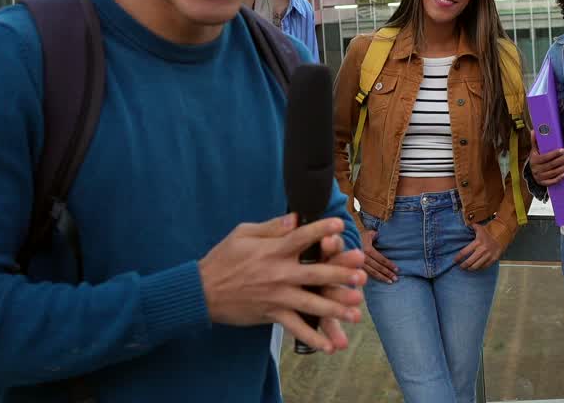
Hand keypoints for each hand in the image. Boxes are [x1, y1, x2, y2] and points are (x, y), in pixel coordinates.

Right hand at [198, 214, 366, 353]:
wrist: (201, 292)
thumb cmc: (223, 258)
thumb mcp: (243, 233)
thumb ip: (272, 226)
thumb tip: (295, 217)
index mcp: (273, 250)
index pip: (302, 237)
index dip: (321, 230)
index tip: (340, 225)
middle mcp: (278, 273)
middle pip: (315, 273)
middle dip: (340, 274)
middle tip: (361, 275)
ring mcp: (277, 296)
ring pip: (311, 303)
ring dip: (335, 307)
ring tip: (356, 310)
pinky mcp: (272, 314)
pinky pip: (295, 328)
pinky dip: (313, 337)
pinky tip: (330, 346)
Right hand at [361, 230, 398, 283]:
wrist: (344, 241)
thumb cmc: (358, 236)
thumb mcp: (368, 233)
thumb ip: (375, 235)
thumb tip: (381, 236)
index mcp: (368, 250)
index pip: (381, 259)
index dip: (390, 265)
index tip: (397, 269)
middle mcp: (364, 258)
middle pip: (378, 267)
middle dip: (388, 273)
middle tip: (396, 279)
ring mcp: (359, 264)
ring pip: (372, 273)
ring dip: (382, 278)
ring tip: (390, 282)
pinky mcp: (356, 268)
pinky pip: (366, 274)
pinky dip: (374, 278)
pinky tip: (379, 281)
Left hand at [455, 222, 505, 269]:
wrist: (503, 233)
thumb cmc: (490, 231)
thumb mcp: (480, 228)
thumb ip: (471, 227)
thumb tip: (465, 224)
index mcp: (477, 242)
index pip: (464, 252)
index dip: (458, 257)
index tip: (455, 260)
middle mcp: (482, 250)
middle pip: (469, 261)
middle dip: (463, 265)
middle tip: (460, 266)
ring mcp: (488, 255)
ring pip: (476, 266)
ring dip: (470, 268)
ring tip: (467, 268)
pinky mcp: (494, 259)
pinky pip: (484, 266)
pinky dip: (479, 268)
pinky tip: (476, 267)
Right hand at [529, 139, 563, 186]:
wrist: (531, 172)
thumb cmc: (536, 158)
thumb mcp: (534, 150)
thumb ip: (535, 141)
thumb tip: (534, 130)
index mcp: (534, 160)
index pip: (546, 157)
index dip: (555, 154)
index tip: (562, 150)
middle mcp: (536, 169)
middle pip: (551, 165)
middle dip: (560, 160)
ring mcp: (539, 177)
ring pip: (553, 173)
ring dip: (562, 168)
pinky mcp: (543, 183)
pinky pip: (552, 182)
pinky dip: (559, 178)